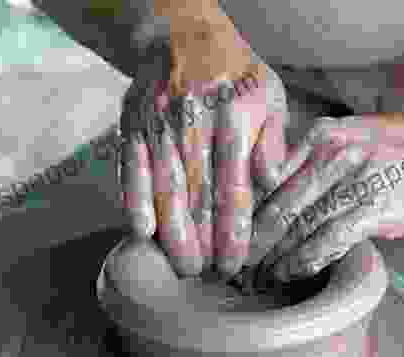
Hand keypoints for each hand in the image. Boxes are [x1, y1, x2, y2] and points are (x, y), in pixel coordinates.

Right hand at [118, 39, 290, 278]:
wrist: (180, 34)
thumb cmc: (235, 72)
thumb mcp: (269, 94)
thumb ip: (272, 140)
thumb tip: (271, 183)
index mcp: (234, 117)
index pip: (234, 186)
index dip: (233, 229)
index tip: (236, 261)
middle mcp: (193, 121)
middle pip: (197, 194)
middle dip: (202, 240)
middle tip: (208, 275)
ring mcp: (159, 123)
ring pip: (164, 186)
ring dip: (172, 231)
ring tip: (181, 266)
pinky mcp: (133, 124)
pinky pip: (131, 167)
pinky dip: (134, 201)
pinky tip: (141, 232)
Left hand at [246, 116, 403, 280]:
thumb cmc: (393, 154)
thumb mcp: (347, 139)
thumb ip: (308, 158)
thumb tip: (266, 187)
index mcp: (321, 136)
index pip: (269, 177)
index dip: (247, 211)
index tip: (233, 235)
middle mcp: (334, 155)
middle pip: (280, 204)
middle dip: (255, 241)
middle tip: (236, 265)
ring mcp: (354, 182)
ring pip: (300, 225)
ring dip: (274, 256)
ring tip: (258, 276)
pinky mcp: (373, 209)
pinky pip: (328, 238)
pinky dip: (305, 259)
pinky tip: (290, 273)